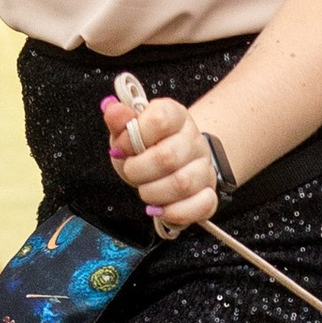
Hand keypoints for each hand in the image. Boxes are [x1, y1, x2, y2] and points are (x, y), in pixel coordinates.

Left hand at [103, 90, 218, 233]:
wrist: (172, 165)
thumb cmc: (146, 149)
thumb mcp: (127, 132)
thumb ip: (119, 121)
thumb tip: (112, 110)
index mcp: (176, 117)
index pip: (161, 118)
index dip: (135, 135)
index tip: (123, 146)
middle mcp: (194, 141)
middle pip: (168, 157)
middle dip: (138, 171)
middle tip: (131, 172)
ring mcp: (205, 168)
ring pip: (182, 184)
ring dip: (153, 193)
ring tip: (145, 191)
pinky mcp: (210, 194)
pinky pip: (202, 205)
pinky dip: (176, 212)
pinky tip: (161, 209)